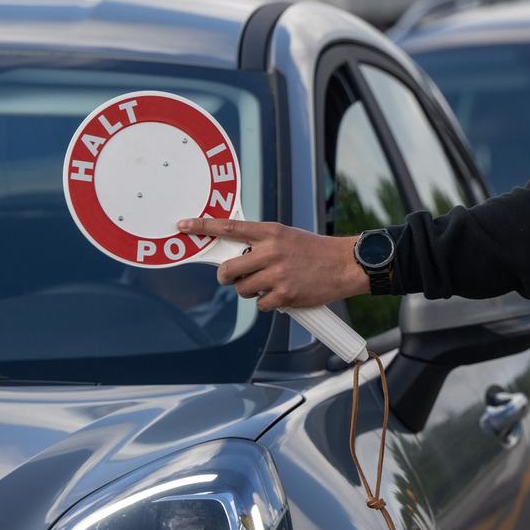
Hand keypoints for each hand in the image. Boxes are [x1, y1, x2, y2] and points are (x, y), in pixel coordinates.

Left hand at [178, 218, 369, 310]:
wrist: (346, 265)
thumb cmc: (316, 251)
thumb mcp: (288, 237)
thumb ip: (262, 242)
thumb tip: (237, 255)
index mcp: (272, 232)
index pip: (230, 227)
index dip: (203, 226)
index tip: (184, 225)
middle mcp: (272, 251)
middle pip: (229, 268)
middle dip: (227, 276)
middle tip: (234, 277)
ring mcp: (278, 274)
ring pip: (243, 289)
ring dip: (251, 291)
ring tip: (269, 285)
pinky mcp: (285, 295)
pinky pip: (260, 304)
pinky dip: (267, 303)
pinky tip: (281, 295)